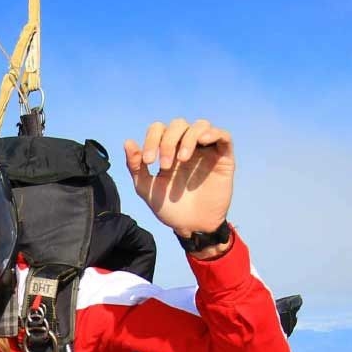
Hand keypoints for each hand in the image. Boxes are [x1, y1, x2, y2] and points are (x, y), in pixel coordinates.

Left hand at [122, 118, 233, 238]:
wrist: (192, 227)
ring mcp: (207, 151)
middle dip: (168, 141)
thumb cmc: (170, 208)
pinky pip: (223, 135)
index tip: (148, 162)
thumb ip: (136, 166)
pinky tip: (203, 141)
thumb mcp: (147, 188)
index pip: (159, 129)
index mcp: (169, 150)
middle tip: (165, 166)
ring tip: (182, 159)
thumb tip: (128, 142)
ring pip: (200, 125)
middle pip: (178, 124)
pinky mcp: (224, 158)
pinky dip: (213, 133)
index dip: (152, 139)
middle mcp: (188, 146)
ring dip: (188, 138)